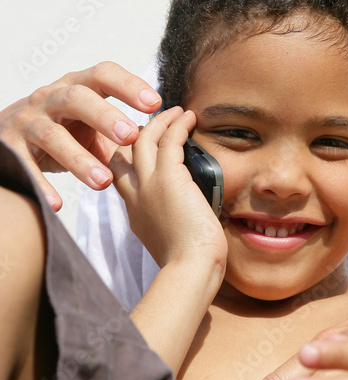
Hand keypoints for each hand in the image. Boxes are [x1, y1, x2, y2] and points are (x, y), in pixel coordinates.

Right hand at [0, 63, 160, 208]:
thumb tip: (170, 138)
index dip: (128, 85)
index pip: (103, 74)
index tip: (156, 102)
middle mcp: (49, 97)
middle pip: (77, 98)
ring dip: (78, 159)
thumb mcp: (88, 120)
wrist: (7, 137)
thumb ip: (120, 128)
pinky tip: (58, 204)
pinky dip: (41, 185)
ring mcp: (27, 120)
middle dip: (105, 116)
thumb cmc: (61, 127)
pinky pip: (25, 166)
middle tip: (131, 135)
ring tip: (103, 182)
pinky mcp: (9, 147)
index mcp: (75, 86)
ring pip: (52, 135)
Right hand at [111, 106, 226, 272]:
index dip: (127, 156)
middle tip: (157, 121)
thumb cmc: (191, 263)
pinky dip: (177, 125)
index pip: (121, 176)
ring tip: (176, 111)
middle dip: (138, 133)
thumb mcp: (173, 240)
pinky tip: (188, 117)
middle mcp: (136, 196)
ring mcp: (149, 185)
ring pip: (144, 140)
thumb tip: (194, 213)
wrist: (191, 268)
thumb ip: (174, 222)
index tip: (142, 145)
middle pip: (124, 152)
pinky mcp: (169, 178)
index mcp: (135, 213)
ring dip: (160, 121)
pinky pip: (169, 140)